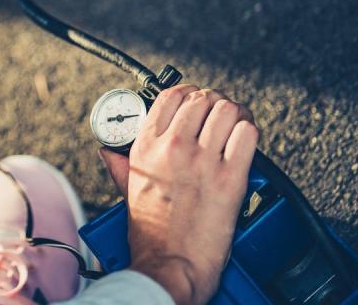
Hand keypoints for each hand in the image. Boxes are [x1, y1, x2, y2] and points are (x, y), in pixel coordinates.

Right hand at [99, 85, 258, 304]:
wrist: (171, 264)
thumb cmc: (151, 234)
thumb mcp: (127, 191)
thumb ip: (119, 165)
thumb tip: (107, 152)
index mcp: (146, 146)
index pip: (172, 95)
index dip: (189, 93)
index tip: (195, 103)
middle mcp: (173, 147)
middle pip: (203, 98)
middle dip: (215, 103)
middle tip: (218, 116)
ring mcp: (202, 161)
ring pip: (228, 109)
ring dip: (235, 114)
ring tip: (235, 125)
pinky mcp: (230, 179)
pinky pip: (248, 134)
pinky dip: (250, 133)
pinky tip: (244, 142)